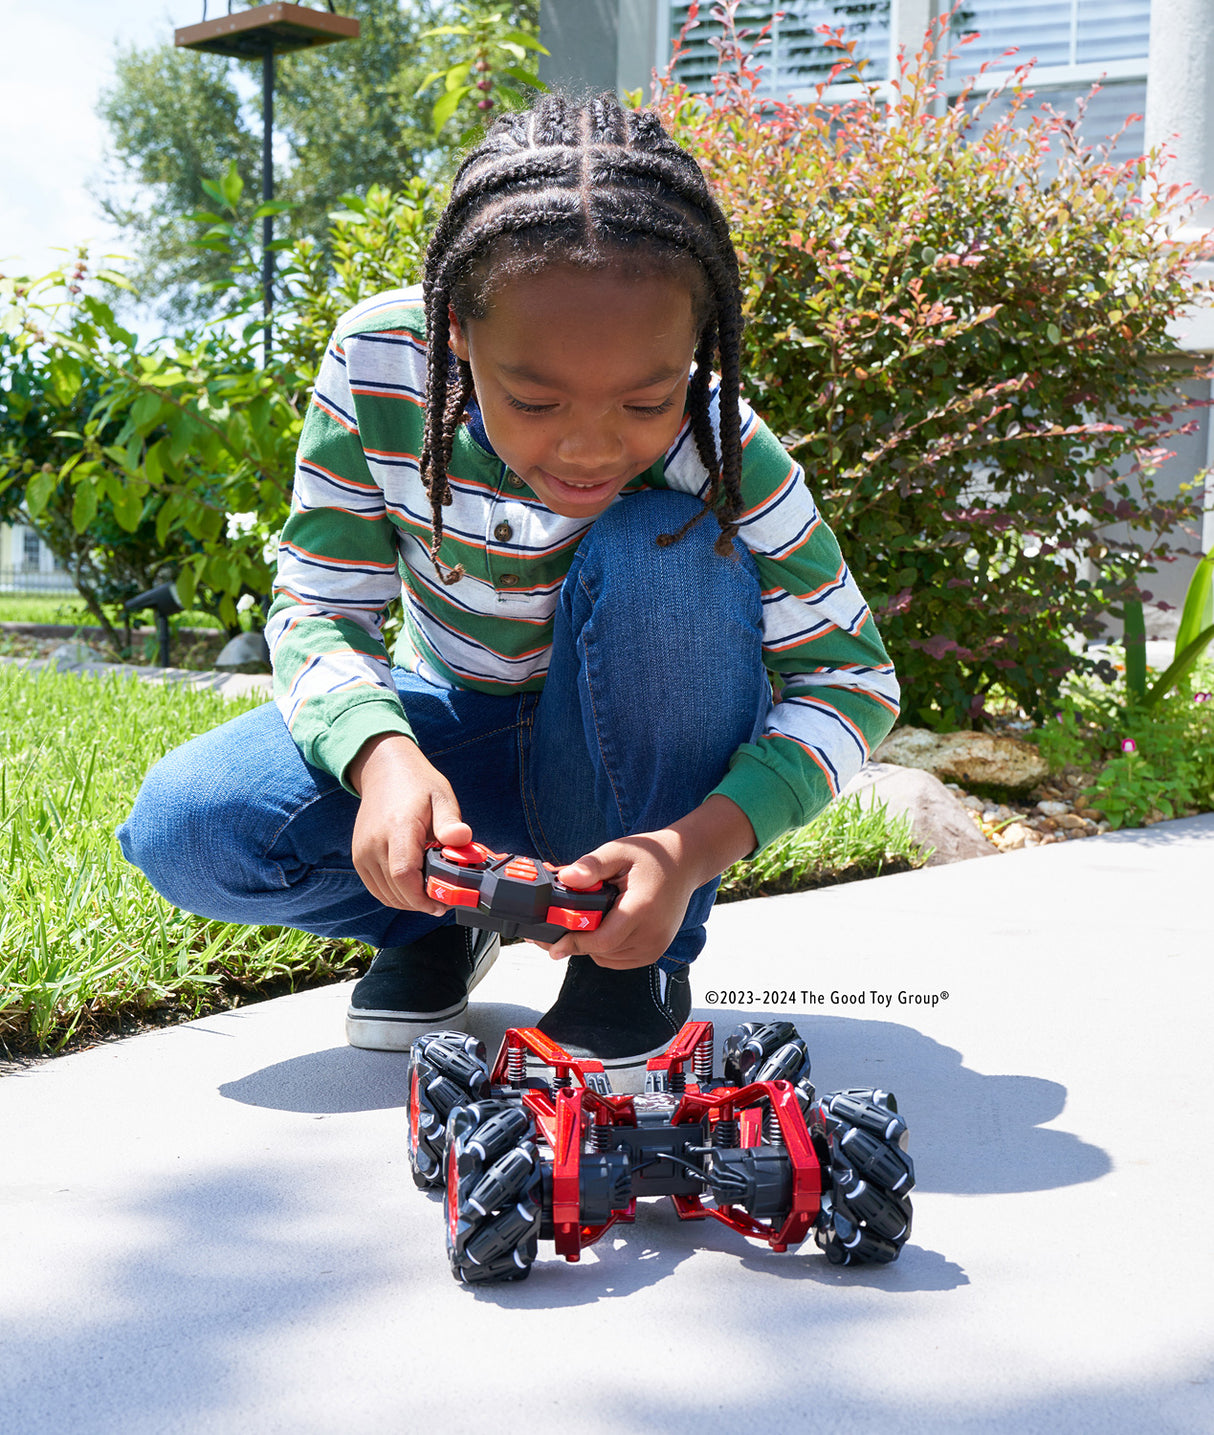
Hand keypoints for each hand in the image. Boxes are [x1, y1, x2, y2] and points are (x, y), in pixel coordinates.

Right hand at [347, 733, 469, 912]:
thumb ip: (450, 822)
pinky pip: (377, 888)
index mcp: (398, 827)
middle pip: (396, 890)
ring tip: (430, 894)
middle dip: (421, 902)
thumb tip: (463, 838)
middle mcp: (374, 842)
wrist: (383, 771)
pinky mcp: (359, 858)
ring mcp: (363, 852)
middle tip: (443, 900)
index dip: (423, 896)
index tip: (443, 903)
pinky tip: (414, 888)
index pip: (404, 874)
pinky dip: (395, 895)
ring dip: (409, 901)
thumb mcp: (442, 796)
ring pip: (386, 895)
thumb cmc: (416, 784)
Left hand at [537, 795, 757, 969]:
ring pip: (608, 958)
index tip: (551, 944)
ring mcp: (656, 946)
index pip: (603, 940)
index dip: (575, 943)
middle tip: (557, 926)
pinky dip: (605, 950)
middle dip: (577, 940)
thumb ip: (592, 865)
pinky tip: (603, 928)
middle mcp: (652, 933)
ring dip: (592, 945)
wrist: (685, 863)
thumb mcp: (619, 850)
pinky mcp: (655, 952)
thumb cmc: (651, 856)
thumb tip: (566, 876)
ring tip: (587, 920)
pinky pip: (619, 960)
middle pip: (601, 950)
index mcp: (641, 908)